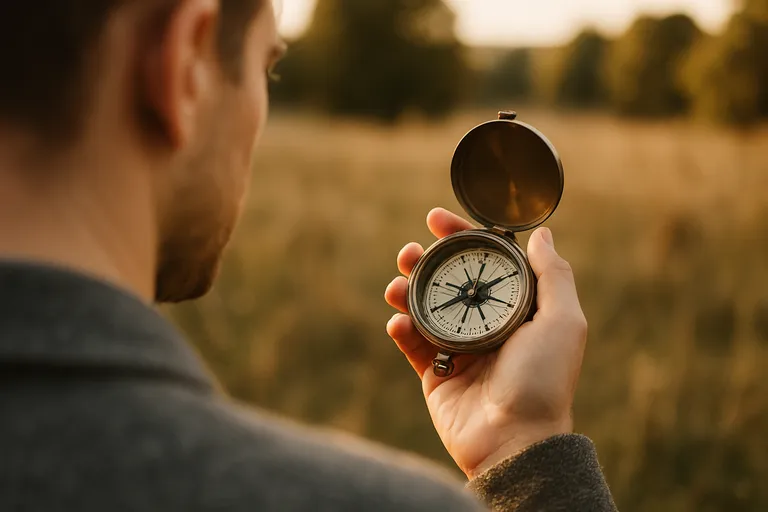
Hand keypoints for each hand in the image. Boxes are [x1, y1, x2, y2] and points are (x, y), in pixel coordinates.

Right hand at [385, 208, 587, 478]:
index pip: (485, 261)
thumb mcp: (562, 321)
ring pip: (425, 307)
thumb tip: (542, 234)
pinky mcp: (436, 372)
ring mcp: (459, 348)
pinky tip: (398, 321)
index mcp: (516, 309)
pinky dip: (402, 328)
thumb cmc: (544, 381)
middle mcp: (486, 323)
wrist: (514, 440)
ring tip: (396, 283)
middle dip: (426, 261)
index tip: (436, 219)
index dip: (461, 237)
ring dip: (407, 290)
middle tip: (409, 250)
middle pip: (449, 280)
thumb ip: (553, 275)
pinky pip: (412, 343)